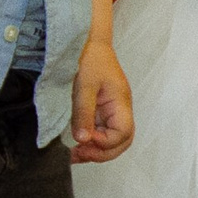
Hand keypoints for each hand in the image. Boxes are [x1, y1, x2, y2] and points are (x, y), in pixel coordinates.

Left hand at [69, 39, 133, 162]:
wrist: (88, 43)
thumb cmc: (90, 59)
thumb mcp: (84, 86)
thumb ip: (84, 113)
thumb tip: (82, 139)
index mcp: (121, 104)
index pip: (123, 133)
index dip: (104, 142)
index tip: (83, 140)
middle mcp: (120, 111)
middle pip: (122, 142)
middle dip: (103, 153)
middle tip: (79, 154)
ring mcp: (111, 112)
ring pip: (113, 140)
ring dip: (96, 150)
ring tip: (74, 153)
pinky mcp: (101, 111)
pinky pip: (102, 132)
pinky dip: (91, 142)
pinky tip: (76, 144)